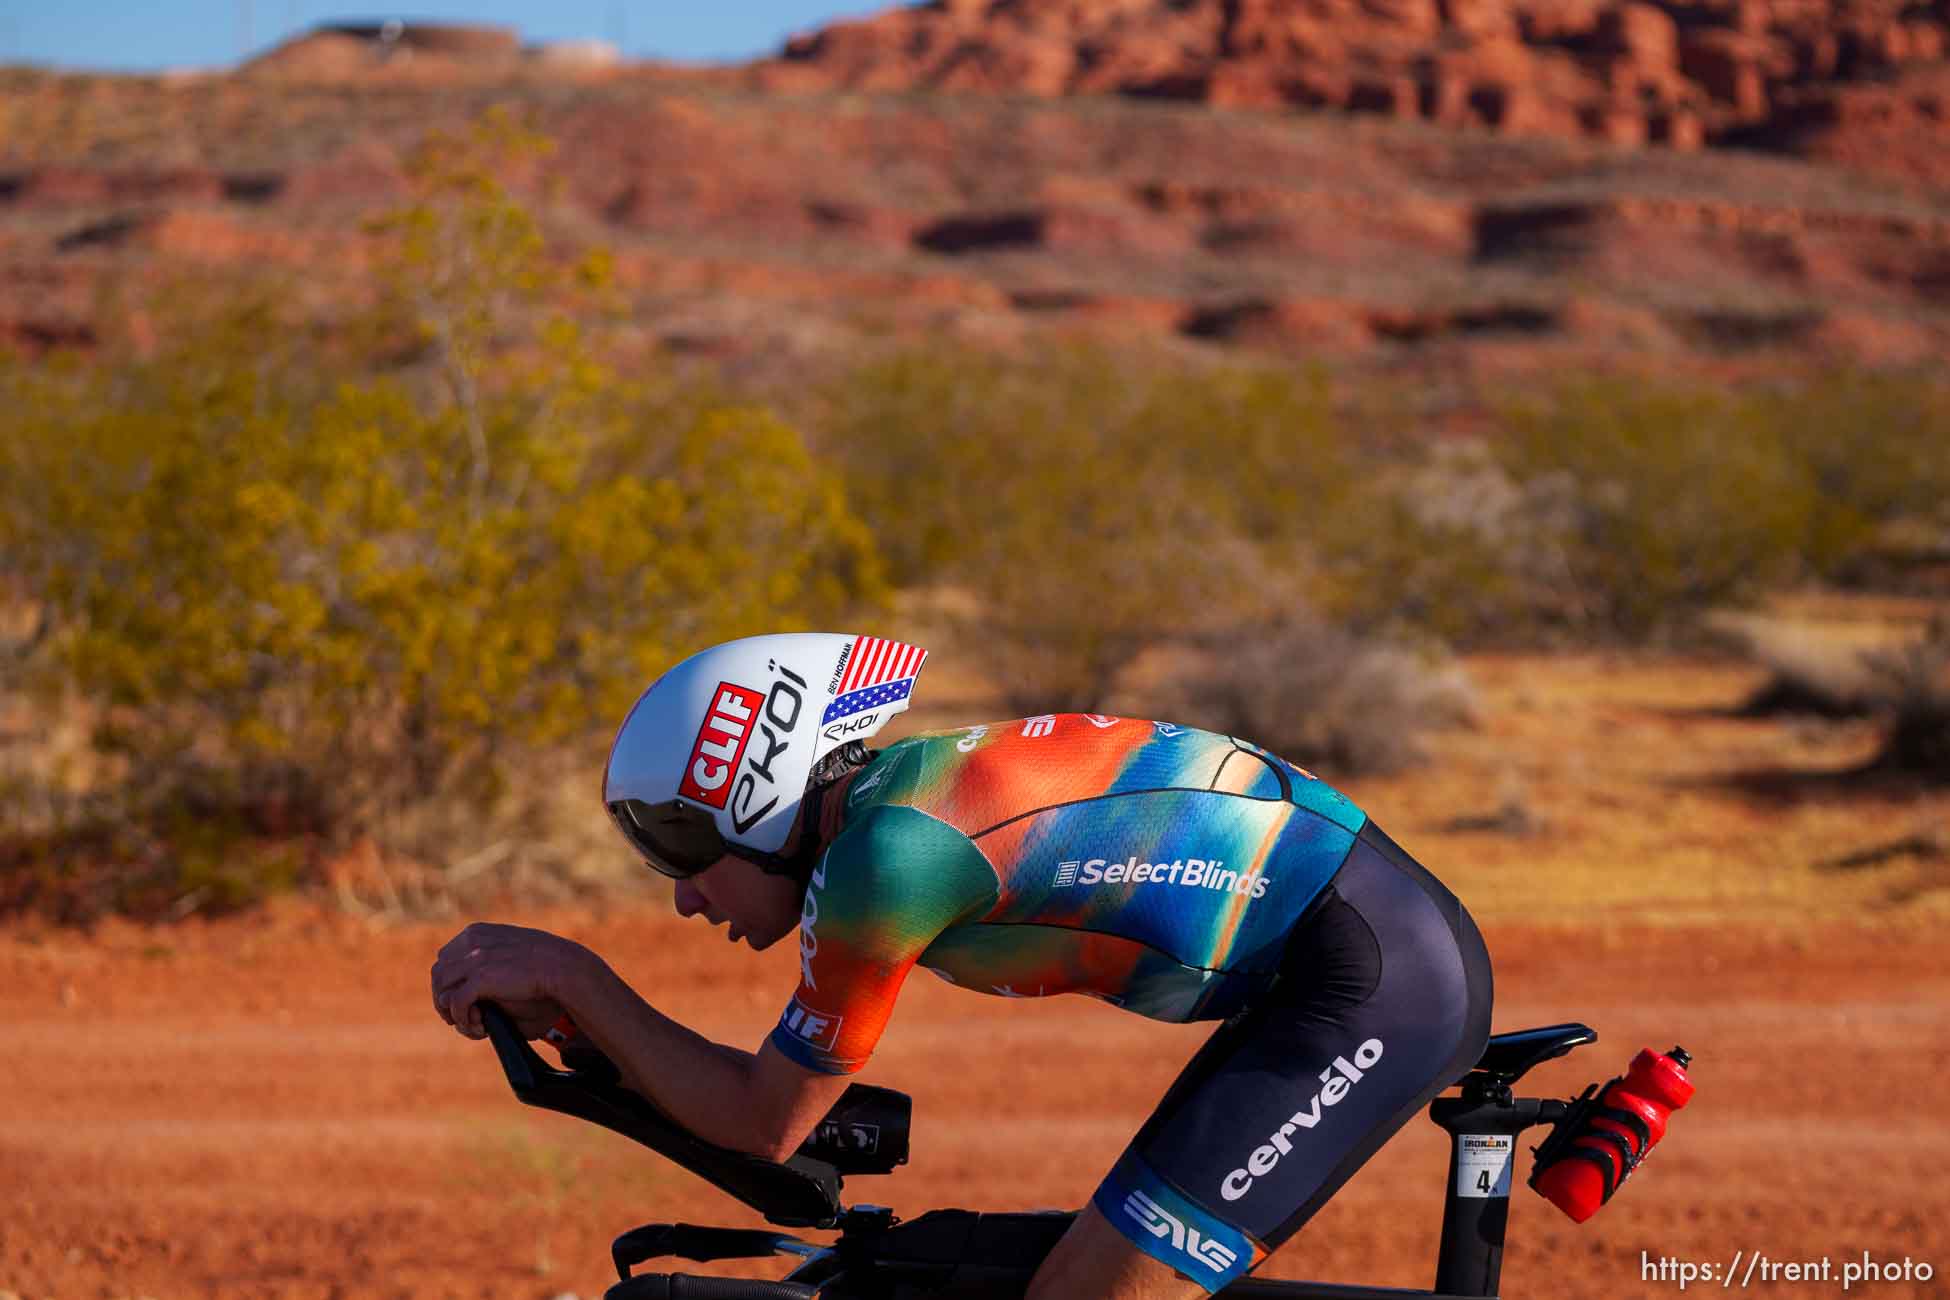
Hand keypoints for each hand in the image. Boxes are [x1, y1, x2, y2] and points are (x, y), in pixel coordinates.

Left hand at [430, 921, 601, 1040]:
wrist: (563, 966)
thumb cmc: (547, 963)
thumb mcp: (513, 951)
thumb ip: (493, 959)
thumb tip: (481, 979)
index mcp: (477, 933)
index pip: (445, 958)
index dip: (449, 983)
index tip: (460, 1000)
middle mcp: (471, 942)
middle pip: (438, 975)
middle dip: (445, 1000)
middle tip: (462, 1018)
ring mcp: (474, 958)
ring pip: (442, 990)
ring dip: (452, 1013)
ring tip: (472, 1025)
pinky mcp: (480, 978)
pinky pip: (456, 1003)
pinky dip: (462, 1019)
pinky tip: (480, 1027)